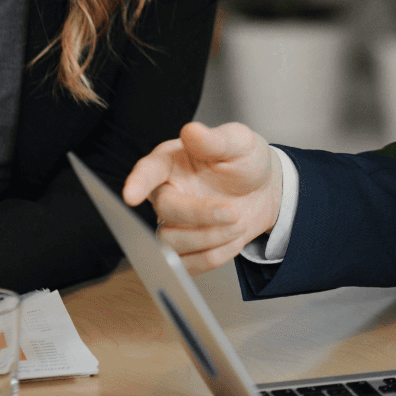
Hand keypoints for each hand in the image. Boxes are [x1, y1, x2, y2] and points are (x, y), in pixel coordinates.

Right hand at [122, 121, 282, 274]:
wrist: (264, 190)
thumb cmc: (245, 160)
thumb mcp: (238, 142)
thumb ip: (215, 139)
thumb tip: (191, 130)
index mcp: (170, 162)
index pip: (148, 171)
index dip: (137, 182)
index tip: (131, 195)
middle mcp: (166, 192)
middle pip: (164, 210)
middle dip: (199, 215)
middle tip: (233, 213)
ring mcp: (172, 222)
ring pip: (169, 242)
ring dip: (208, 239)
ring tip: (238, 224)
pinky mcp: (184, 248)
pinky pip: (185, 264)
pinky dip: (213, 257)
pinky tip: (233, 241)